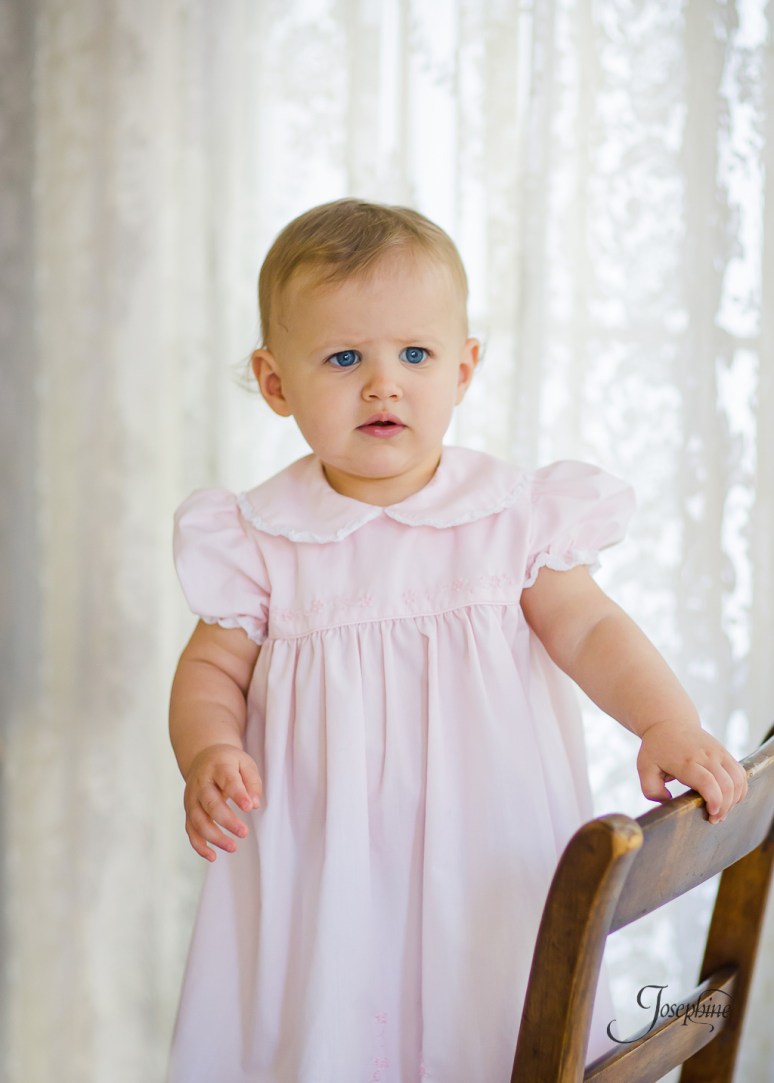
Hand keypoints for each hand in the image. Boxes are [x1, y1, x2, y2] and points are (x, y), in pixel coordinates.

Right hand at [183, 743, 262, 860]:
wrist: (203, 758)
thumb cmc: (229, 763)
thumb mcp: (245, 763)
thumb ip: (252, 782)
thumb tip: (254, 804)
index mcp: (218, 767)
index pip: (228, 781)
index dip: (238, 794)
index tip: (249, 807)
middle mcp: (201, 783)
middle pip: (210, 803)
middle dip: (226, 820)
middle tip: (244, 833)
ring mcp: (192, 798)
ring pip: (198, 820)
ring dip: (214, 837)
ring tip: (233, 847)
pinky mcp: (189, 811)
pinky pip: (191, 830)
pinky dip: (199, 845)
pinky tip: (213, 857)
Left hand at [636, 719, 747, 823]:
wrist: (669, 722)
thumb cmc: (656, 748)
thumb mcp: (645, 767)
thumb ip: (652, 789)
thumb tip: (668, 801)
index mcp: (685, 761)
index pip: (707, 781)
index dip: (714, 800)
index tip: (711, 814)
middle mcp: (705, 755)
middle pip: (726, 784)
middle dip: (725, 806)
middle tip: (714, 819)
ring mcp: (718, 753)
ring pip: (737, 779)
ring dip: (734, 799)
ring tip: (722, 810)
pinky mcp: (725, 752)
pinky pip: (740, 773)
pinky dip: (740, 789)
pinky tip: (729, 799)